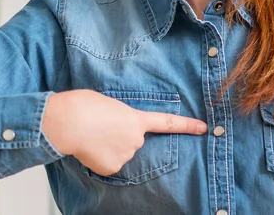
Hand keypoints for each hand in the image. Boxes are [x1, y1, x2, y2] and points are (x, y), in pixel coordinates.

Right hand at [42, 90, 206, 175]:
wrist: (69, 122)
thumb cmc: (86, 105)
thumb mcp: (112, 104)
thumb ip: (122, 118)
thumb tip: (117, 132)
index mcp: (137, 119)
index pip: (168, 123)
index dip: (187, 126)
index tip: (204, 128)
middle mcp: (136, 139)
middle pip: (134, 140)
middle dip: (122, 135)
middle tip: (103, 126)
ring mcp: (125, 155)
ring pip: (121, 152)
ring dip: (110, 146)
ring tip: (93, 134)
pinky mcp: (112, 168)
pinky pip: (110, 163)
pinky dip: (101, 157)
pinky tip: (91, 147)